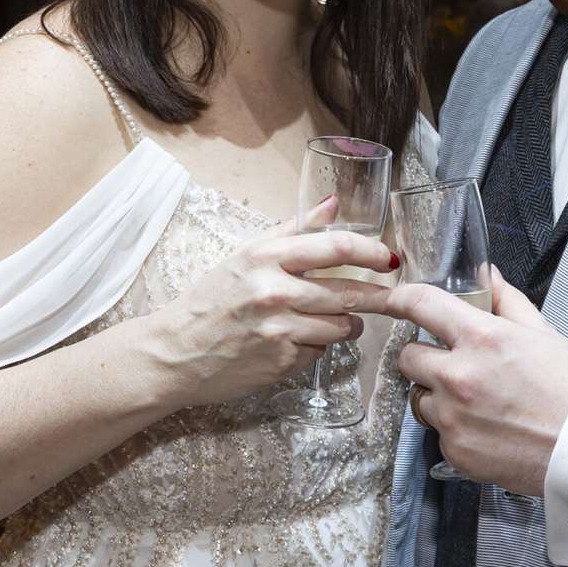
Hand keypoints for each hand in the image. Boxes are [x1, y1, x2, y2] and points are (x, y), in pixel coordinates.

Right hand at [138, 196, 398, 407]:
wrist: (175, 353)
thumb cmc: (212, 300)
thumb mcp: (247, 255)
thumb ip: (294, 230)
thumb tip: (334, 203)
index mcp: (266, 257)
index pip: (335, 247)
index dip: (371, 252)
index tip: (389, 257)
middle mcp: (275, 291)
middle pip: (348, 292)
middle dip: (378, 296)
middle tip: (391, 296)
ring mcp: (280, 330)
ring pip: (341, 326)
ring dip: (347, 324)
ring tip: (331, 319)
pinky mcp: (282, 362)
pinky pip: (320, 351)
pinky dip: (318, 346)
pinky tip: (298, 341)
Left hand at [388, 267, 567, 494]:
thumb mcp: (541, 333)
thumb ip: (505, 300)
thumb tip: (486, 274)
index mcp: (481, 338)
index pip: (420, 304)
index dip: (400, 298)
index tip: (393, 300)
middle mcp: (459, 376)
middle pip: (407, 356)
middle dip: (424, 356)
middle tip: (452, 363)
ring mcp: (453, 417)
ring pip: (419, 398)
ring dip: (437, 396)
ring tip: (477, 401)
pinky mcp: (455, 451)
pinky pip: (438, 433)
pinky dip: (455, 429)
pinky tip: (487, 429)